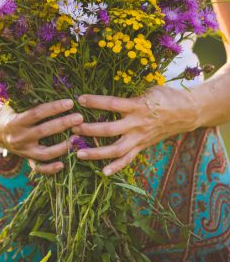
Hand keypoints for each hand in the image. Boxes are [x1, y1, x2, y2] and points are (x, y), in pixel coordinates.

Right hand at [0, 99, 82, 174]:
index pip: (37, 113)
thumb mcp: (12, 103)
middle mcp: (19, 137)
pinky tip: (63, 164)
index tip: (70, 102)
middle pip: (43, 131)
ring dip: (62, 147)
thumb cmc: (9, 112)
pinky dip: (50, 168)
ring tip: (77, 138)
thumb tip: (48, 85)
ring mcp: (23, 151)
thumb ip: (27, 98)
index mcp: (15, 121)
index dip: (54, 108)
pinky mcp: (27, 159)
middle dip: (63, 124)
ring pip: (44, 153)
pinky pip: (39, 168)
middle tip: (80, 117)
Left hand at [71, 86, 200, 175]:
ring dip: (96, 153)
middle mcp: (137, 124)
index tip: (79, 99)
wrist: (189, 112)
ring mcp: (140, 138)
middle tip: (72, 128)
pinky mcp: (143, 146)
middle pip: (110, 130)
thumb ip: (129, 94)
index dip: (95, 102)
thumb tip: (107, 90)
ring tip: (78, 153)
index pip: (112, 104)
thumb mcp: (148, 89)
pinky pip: (129, 159)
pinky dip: (116, 167)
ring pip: (116, 149)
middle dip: (89, 130)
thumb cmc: (166, 96)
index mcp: (138, 106)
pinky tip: (103, 172)